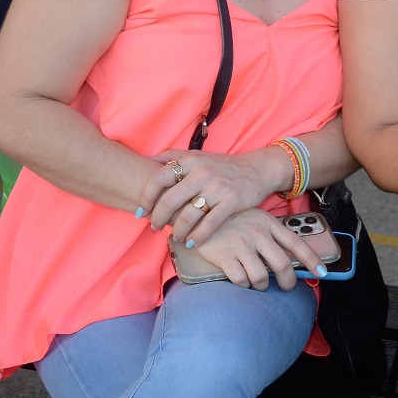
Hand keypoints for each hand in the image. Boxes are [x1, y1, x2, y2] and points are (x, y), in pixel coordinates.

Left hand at [137, 149, 285, 245]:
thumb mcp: (198, 155)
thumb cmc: (222, 166)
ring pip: (188, 215)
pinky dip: (197, 237)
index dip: (145, 197)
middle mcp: (203, 172)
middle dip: (158, 218)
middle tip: (155, 227)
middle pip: (169, 200)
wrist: (257, 170)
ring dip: (177, 230)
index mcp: (191, 160)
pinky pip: (208, 225)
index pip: (159, 178)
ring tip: (176, 235)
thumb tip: (146, 160)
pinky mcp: (231, 201)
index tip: (140, 211)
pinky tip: (192, 242)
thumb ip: (173, 156)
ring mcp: (217, 187)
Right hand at [187, 208, 327, 290]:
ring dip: (262, 286)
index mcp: (268, 223)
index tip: (321, 273)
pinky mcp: (224, 256)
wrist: (199, 213)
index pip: (295, 243)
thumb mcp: (255, 219)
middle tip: (287, 287)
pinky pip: (241, 280)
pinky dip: (244, 286)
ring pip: (261, 277)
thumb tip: (290, 258)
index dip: (311, 259)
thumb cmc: (231, 219)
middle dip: (288, 282)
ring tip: (259, 284)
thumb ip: (271, 235)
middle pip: (282, 265)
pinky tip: (242, 280)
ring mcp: (241, 245)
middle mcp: (257, 234)